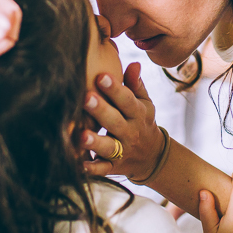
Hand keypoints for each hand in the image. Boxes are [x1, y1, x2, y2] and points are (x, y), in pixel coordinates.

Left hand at [81, 62, 166, 179]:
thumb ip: (136, 85)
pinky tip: (79, 164)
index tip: (101, 76)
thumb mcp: (144, 103)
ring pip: (108, 146)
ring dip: (95, 142)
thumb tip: (134, 63)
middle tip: (85, 97)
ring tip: (81, 135)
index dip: (115, 89)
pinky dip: (92, 168)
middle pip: (115, 121)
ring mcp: (122, 151)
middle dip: (100, 110)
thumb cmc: (141, 122)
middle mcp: (130, 132)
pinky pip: (103, 169)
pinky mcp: (114, 167)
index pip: (127, 100)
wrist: (152, 157)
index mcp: (138, 114)